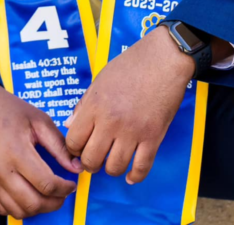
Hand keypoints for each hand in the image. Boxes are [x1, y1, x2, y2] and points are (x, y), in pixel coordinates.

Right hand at [0, 81, 81, 218]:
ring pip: (17, 211)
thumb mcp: (38, 120)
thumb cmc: (7, 108)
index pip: (46, 184)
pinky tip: (28, 195)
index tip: (72, 183)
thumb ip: (58, 145)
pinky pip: (2, 208)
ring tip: (49, 196)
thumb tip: (75, 166)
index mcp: (17, 152)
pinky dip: (18, 208)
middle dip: (54, 203)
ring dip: (37, 209)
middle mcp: (1, 171)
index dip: (65, 188)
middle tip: (64, 193)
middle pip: (32, 203)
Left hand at [64, 25, 193, 184]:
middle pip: (91, 160)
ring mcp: (133, 131)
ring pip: (115, 167)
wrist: (164, 57)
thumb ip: (84, 103)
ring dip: (112, 168)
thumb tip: (69, 124)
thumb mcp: (101, 79)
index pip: (74, 141)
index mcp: (95, 105)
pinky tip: (131, 175)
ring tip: (113, 161)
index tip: (80, 147)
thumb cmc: (131, 64)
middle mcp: (111, 121)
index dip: (74, 148)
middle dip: (90, 163)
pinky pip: (142, 168)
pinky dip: (135, 176)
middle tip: (95, 158)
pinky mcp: (154, 136)